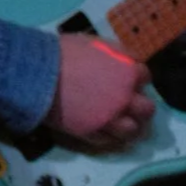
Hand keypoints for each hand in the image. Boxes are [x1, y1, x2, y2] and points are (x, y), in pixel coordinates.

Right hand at [44, 33, 153, 150]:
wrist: (39, 75)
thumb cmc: (65, 54)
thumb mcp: (96, 44)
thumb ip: (116, 55)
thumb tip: (126, 62)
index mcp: (128, 72)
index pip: (145, 77)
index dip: (136, 78)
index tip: (127, 79)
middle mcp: (125, 98)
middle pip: (146, 109)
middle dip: (140, 106)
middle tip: (127, 104)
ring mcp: (110, 118)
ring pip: (131, 130)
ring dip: (127, 125)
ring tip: (118, 122)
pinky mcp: (92, 133)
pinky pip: (108, 141)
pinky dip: (107, 136)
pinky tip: (102, 130)